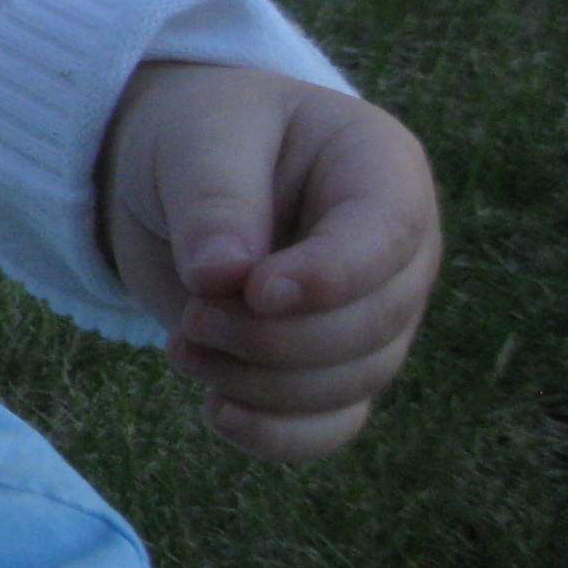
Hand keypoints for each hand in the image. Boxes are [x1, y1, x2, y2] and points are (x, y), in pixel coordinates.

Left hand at [99, 60, 439, 461]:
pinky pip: (333, 424)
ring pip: (352, 382)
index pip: (388, 236)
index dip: (329, 278)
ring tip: (181, 346)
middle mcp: (395, 251)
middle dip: (276, 339)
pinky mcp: (331, 366)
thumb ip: (213, 202)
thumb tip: (221, 280)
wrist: (173, 172)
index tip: (251, 291)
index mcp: (381, 167)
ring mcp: (373, 314)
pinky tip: (219, 413)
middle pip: (374, 325)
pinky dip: (280, 434)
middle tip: (191, 319)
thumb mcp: (197, 139)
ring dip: (262, 384)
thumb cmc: (199, 133)